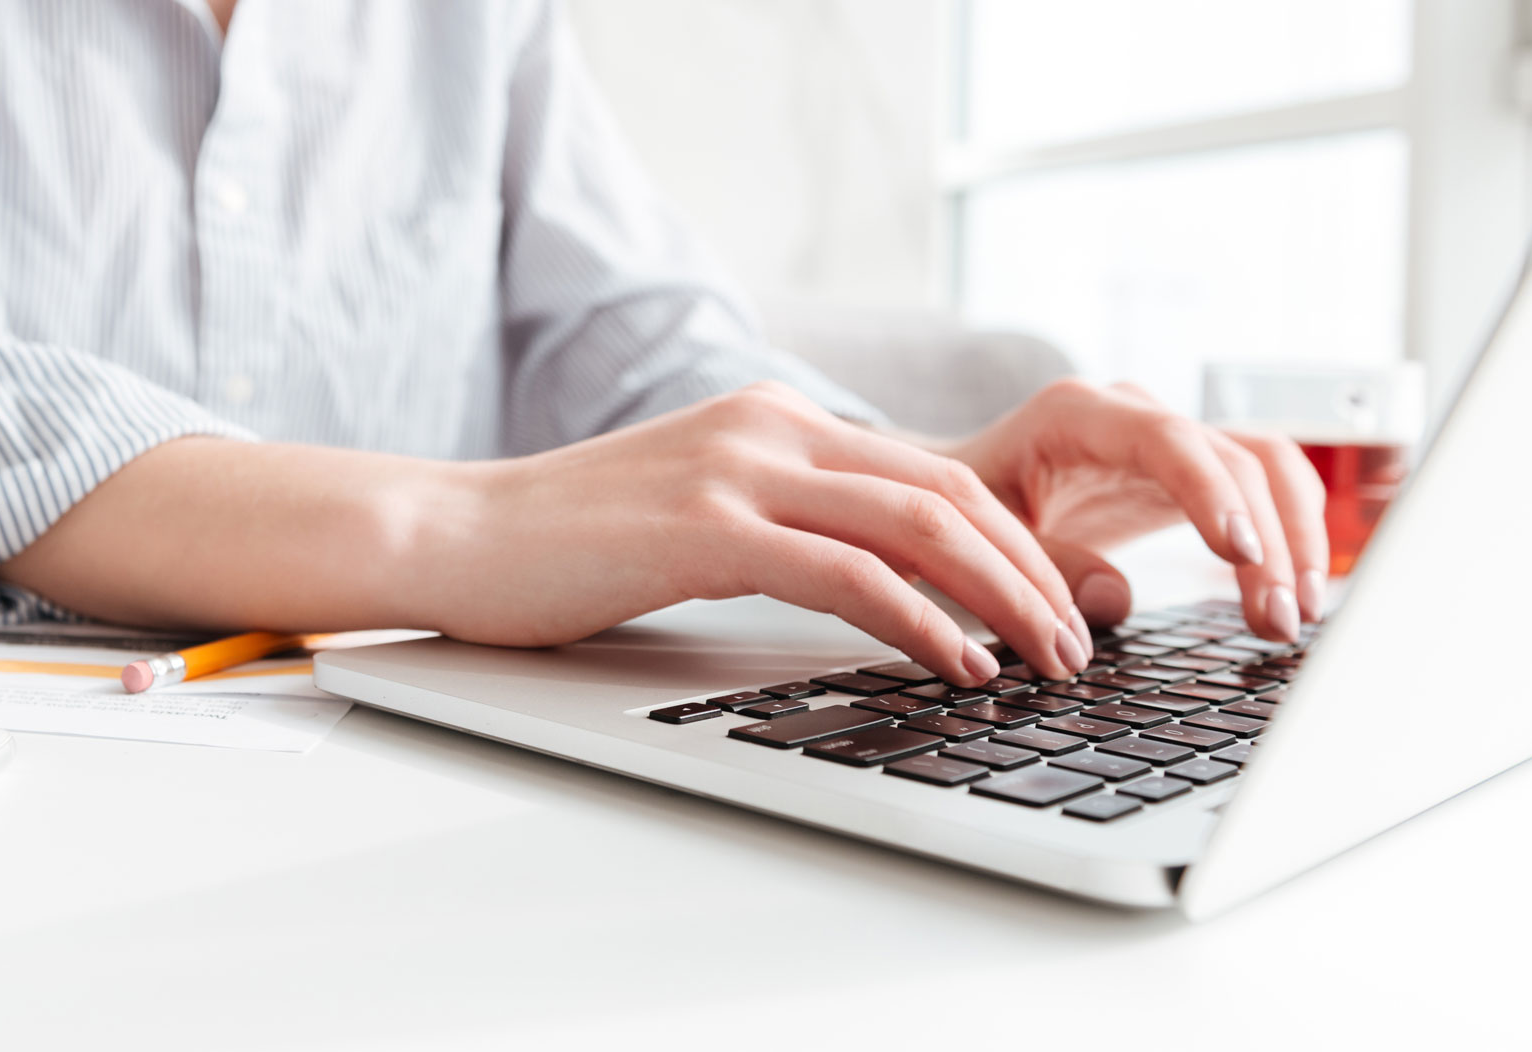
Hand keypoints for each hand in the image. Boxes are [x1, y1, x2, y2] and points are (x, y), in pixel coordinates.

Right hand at [430, 382, 1093, 684]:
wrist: (452, 536)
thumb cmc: (567, 550)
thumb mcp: (698, 519)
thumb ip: (784, 528)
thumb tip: (878, 592)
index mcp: (778, 420)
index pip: (934, 475)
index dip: (1016, 545)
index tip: (1057, 611)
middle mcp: (771, 427)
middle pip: (951, 492)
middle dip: (1034, 575)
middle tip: (1078, 646)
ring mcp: (738, 471)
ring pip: (920, 524)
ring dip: (1003, 600)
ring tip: (1044, 664)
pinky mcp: (705, 528)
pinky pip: (848, 572)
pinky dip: (922, 621)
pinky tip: (956, 667)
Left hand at [940, 378, 1328, 641]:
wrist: (959, 490)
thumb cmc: (964, 510)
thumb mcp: (983, 537)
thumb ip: (1042, 563)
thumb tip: (1116, 599)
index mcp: (1075, 414)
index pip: (1166, 439)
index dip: (1210, 493)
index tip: (1239, 554)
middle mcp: (1134, 414)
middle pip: (1233, 459)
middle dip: (1267, 541)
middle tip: (1278, 619)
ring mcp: (1169, 438)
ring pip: (1265, 467)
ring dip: (1294, 538)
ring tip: (1294, 615)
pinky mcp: (1190, 472)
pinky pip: (1260, 490)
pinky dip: (1286, 535)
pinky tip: (1292, 594)